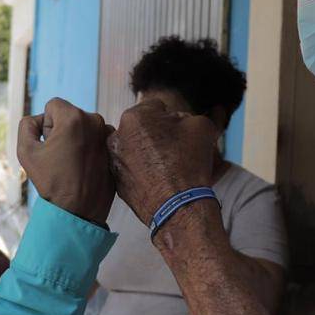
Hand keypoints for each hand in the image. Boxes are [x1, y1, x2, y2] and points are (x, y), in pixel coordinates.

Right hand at [17, 97, 115, 225]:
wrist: (80, 210)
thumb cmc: (52, 182)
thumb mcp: (26, 151)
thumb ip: (26, 125)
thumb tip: (37, 119)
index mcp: (74, 117)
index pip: (53, 105)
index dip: (46, 124)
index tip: (49, 144)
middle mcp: (95, 120)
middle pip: (70, 115)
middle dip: (61, 130)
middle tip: (60, 156)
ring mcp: (108, 134)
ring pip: (84, 127)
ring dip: (77, 139)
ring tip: (73, 163)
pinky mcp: (115, 147)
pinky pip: (97, 138)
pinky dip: (90, 148)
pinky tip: (85, 166)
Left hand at [108, 100, 218, 224]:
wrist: (179, 206)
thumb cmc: (189, 163)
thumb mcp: (201, 127)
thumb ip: (189, 116)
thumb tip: (181, 121)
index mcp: (134, 116)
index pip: (157, 107)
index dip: (173, 119)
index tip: (181, 133)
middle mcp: (117, 136)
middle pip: (143, 128)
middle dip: (158, 134)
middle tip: (175, 150)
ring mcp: (114, 161)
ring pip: (136, 148)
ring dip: (149, 152)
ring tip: (168, 167)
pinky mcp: (116, 182)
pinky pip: (132, 169)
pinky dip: (143, 171)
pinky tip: (160, 180)